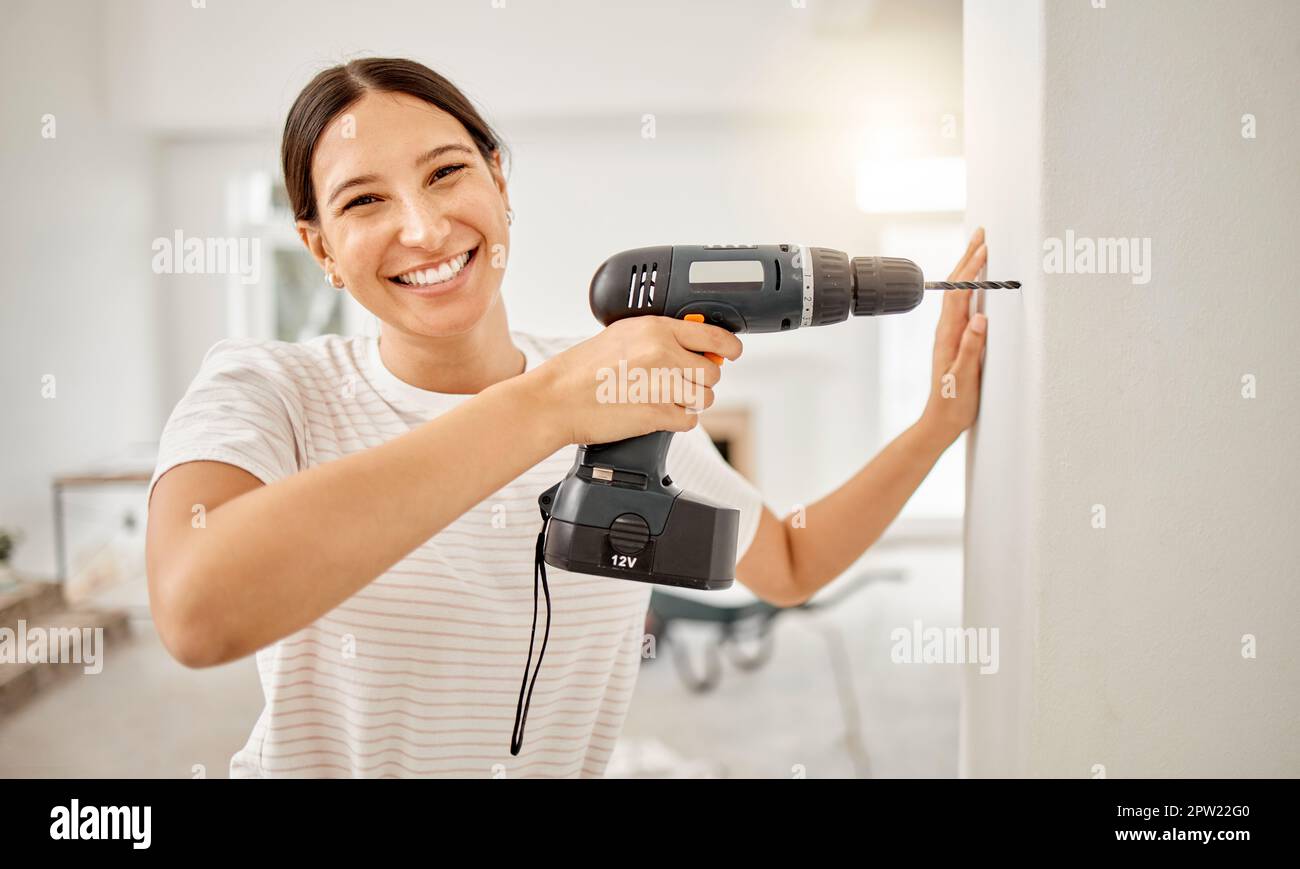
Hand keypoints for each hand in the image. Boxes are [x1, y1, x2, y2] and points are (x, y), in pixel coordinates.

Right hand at [527, 316, 742, 446]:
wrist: (556, 399)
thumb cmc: (582, 370)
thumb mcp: (622, 336)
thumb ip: (659, 337)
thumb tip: (693, 345)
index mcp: (655, 329)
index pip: (713, 335)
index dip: (729, 347)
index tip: (731, 353)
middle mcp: (663, 353)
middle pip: (712, 372)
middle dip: (699, 380)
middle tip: (677, 382)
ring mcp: (662, 385)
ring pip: (704, 398)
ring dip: (689, 401)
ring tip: (661, 398)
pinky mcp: (658, 414)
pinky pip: (689, 420)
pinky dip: (677, 420)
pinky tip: (655, 412)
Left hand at [920, 227, 988, 445]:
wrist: (940, 422)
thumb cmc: (954, 404)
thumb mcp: (964, 378)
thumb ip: (972, 349)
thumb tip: (981, 319)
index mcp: (949, 336)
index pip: (959, 294)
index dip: (971, 269)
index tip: (983, 247)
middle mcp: (947, 331)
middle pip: (957, 287)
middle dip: (968, 258)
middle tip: (981, 234)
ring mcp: (951, 335)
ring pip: (959, 294)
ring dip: (969, 269)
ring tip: (980, 248)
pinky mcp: (956, 341)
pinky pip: (963, 306)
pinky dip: (971, 288)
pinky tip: (977, 284)